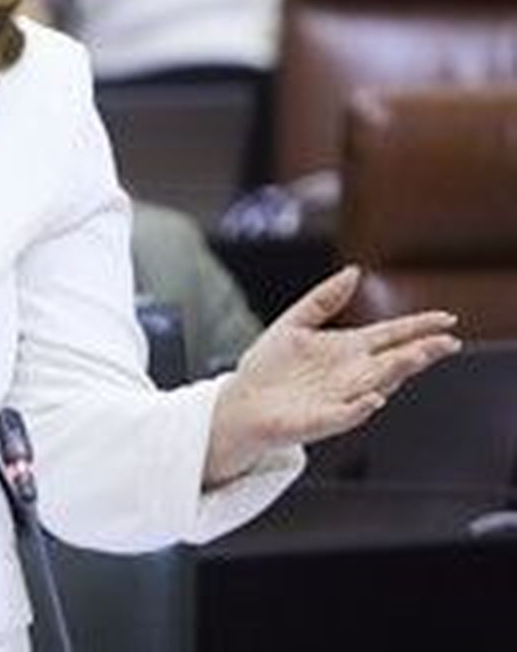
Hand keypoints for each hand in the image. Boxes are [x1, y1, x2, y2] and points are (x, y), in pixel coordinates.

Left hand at [204, 266, 459, 485]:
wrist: (243, 402)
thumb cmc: (269, 366)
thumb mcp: (295, 322)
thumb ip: (324, 299)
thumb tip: (353, 271)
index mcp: (348, 349)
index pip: (392, 335)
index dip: (419, 327)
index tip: (447, 319)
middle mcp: (353, 374)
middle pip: (395, 360)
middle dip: (421, 351)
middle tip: (446, 342)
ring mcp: (343, 397)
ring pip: (379, 384)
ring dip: (398, 372)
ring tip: (415, 355)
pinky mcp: (324, 419)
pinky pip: (348, 413)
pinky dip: (361, 406)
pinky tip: (373, 396)